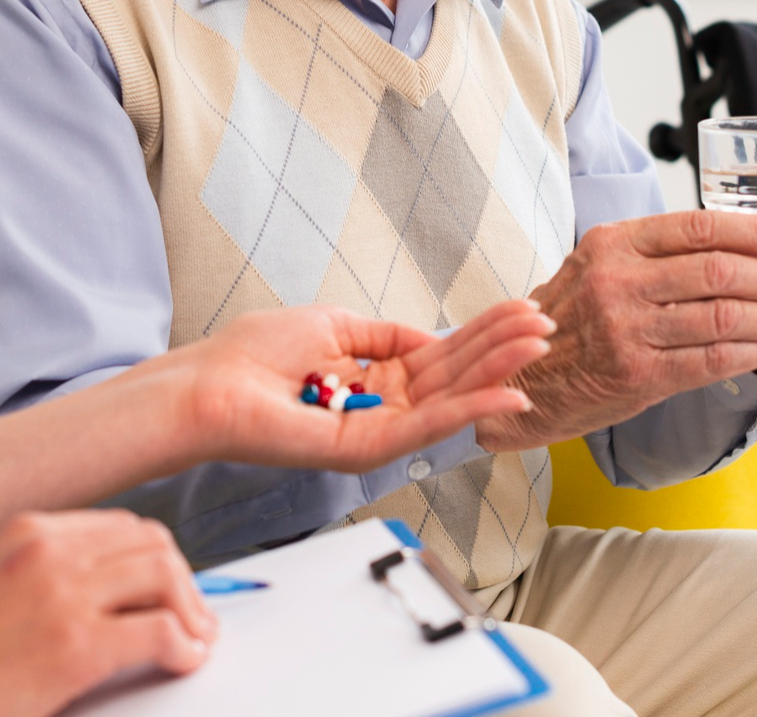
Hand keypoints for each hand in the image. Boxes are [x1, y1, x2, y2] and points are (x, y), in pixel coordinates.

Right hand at [0, 510, 213, 716]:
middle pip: (151, 544)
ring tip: (193, 642)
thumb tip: (105, 592)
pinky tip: (182, 661)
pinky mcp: (76, 646)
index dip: (153, 560)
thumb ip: (39, 578)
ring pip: (165, 577)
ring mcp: (63, 594)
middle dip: (182, 582)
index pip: (120, 527)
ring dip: (191, 611)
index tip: (167, 590)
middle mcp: (48, 550)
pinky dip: (184, 647)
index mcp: (25, 531)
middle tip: (193, 620)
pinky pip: (161, 632)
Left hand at [169, 301, 554, 472]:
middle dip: (502, 349)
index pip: (443, 354)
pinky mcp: (367, 448)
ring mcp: (378, 429)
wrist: (212, 385)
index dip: (483, 332)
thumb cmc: (255, 355)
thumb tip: (432, 337)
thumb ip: (387, 335)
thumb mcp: (335, 326)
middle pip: (456, 374)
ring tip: (536, 347)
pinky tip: (503, 393)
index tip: (523, 309)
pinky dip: (469, 409)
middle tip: (545, 327)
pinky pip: (427, 428)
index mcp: (376, 375)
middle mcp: (383, 405)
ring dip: (498, 372)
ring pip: (452, 400)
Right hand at [474, 210, 756, 451]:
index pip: (697, 226)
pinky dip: (754, 351)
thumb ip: (653, 254)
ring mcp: (626, 328)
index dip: (755, 232)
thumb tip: (733, 245)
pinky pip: (713, 359)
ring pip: (724, 315)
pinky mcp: (637, 374)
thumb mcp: (597, 267)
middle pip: (719, 269)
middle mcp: (617, 280)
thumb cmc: (570, 321)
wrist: (523, 377)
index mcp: (612, 243)